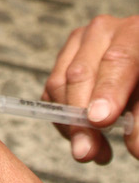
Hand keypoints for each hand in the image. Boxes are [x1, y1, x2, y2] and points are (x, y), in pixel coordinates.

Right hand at [43, 15, 138, 163]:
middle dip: (81, 117)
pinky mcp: (64, 57)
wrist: (138, 65)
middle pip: (81, 73)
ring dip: (71, 124)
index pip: (118, 60)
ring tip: (95, 152)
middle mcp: (102, 31)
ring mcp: (79, 42)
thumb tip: (134, 147)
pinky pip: (52, 91)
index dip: (107, 91)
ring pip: (60, 83)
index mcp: (134, 32)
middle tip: (87, 151)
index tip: (100, 121)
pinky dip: (63, 119)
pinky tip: (84, 136)